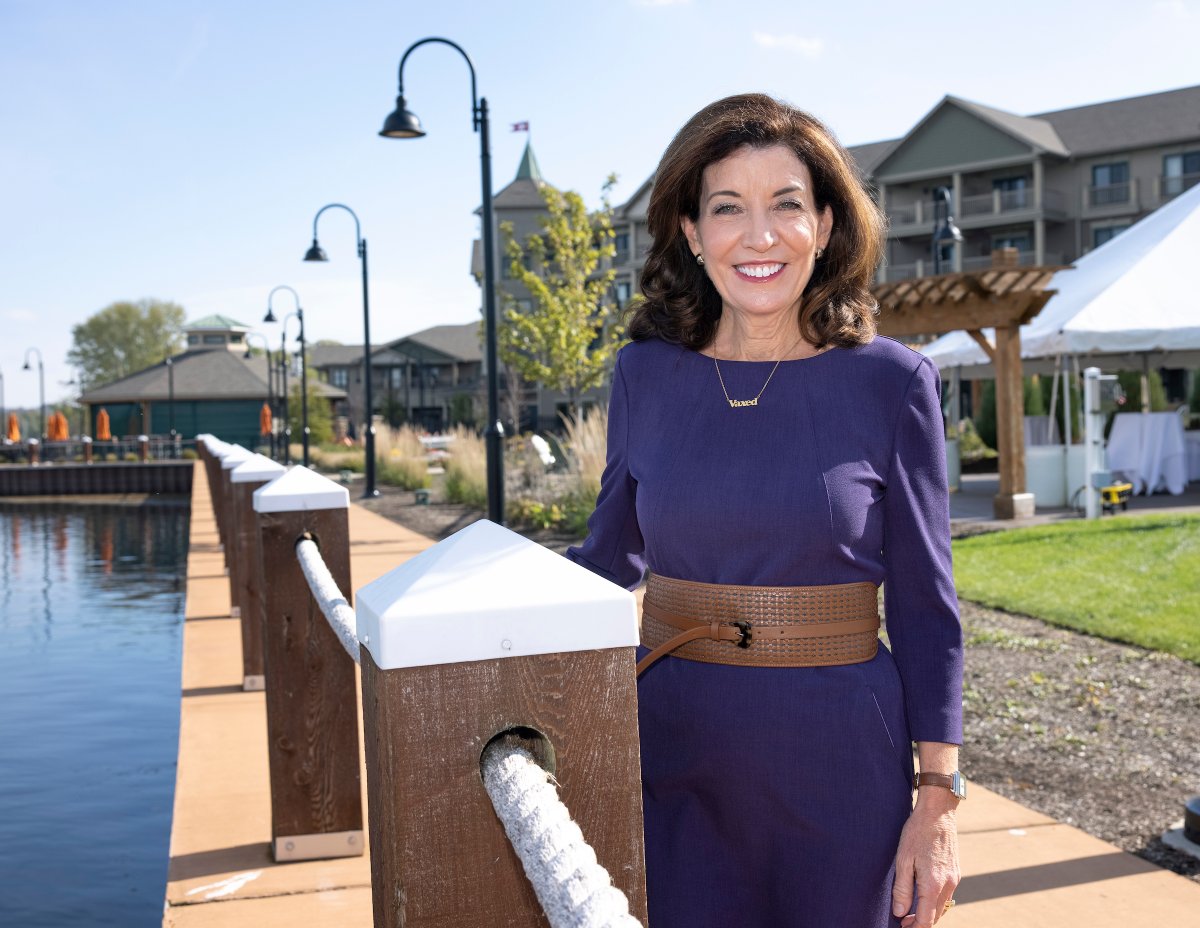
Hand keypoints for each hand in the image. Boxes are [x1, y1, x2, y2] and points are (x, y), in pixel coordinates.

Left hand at [892, 790, 959, 926]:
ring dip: (928, 913)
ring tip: (910, 910)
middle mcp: (948, 885)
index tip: (901, 926)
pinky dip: (935, 901)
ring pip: (942, 906)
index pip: (927, 920)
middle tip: (903, 921)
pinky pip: (946, 895)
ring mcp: (954, 878)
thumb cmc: (917, 833)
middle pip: (936, 916)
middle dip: (920, 922)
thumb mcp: (903, 859)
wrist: (938, 813)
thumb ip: (902, 889)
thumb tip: (899, 912)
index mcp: (933, 884)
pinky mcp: (955, 872)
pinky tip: (922, 895)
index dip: (914, 927)